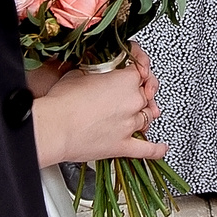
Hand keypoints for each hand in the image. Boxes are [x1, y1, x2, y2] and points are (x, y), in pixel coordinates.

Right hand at [34, 59, 165, 166]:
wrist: (54, 127)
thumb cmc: (63, 101)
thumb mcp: (80, 72)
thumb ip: (98, 70)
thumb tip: (99, 71)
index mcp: (126, 80)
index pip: (141, 69)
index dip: (136, 66)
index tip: (133, 66)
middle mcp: (133, 101)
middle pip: (146, 93)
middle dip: (137, 91)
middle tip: (123, 91)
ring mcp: (130, 125)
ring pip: (148, 116)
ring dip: (142, 114)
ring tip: (133, 113)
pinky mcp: (123, 146)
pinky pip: (147, 149)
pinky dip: (157, 149)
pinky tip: (162, 147)